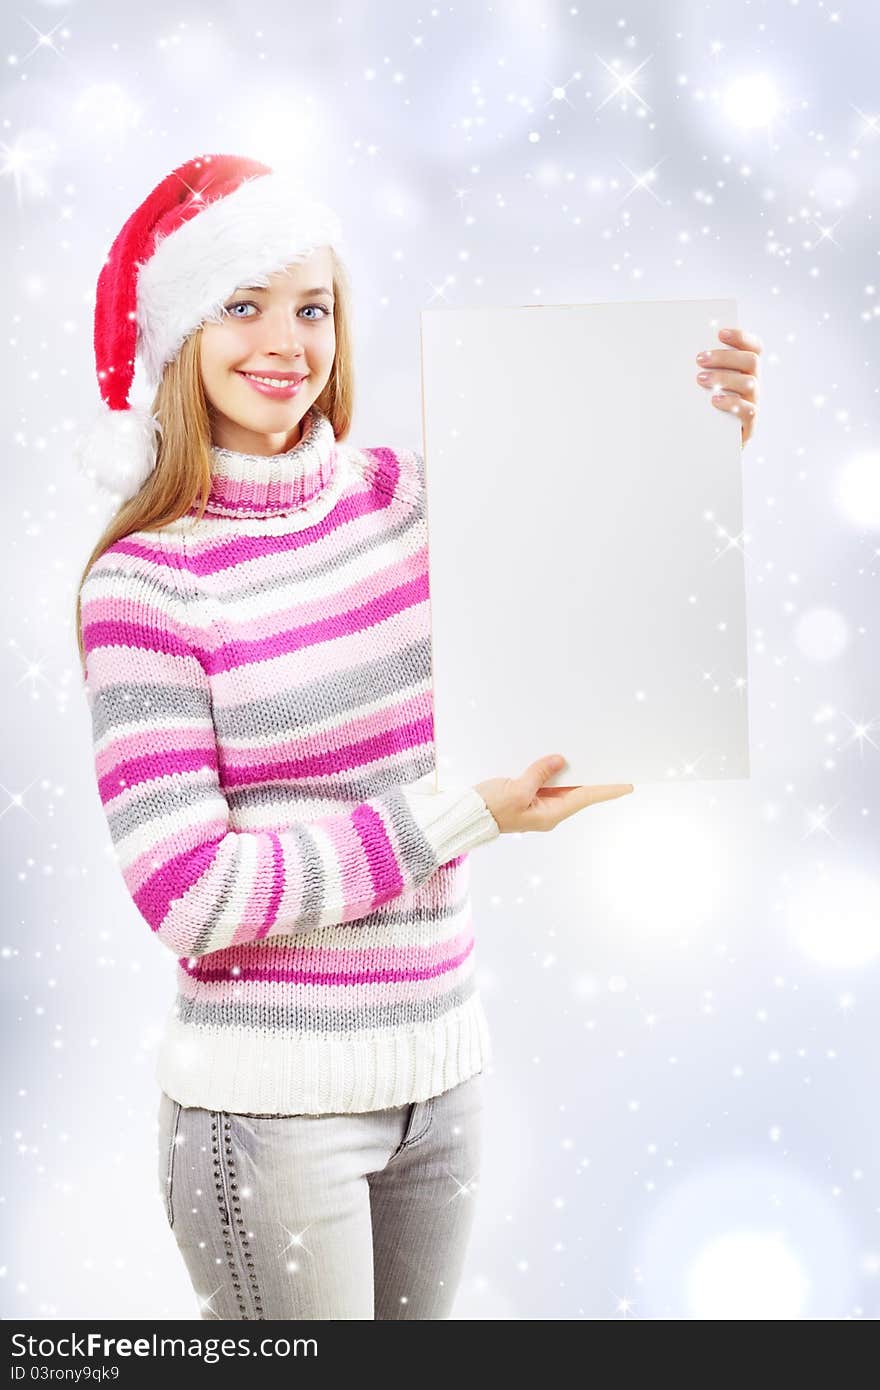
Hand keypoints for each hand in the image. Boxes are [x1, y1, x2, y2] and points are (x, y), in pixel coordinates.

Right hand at [475, 755, 633, 833]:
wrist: (467, 816)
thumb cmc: (489, 809)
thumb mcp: (516, 790)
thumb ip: (539, 774)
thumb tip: (560, 760)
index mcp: (549, 814)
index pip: (585, 798)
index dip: (607, 790)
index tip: (627, 785)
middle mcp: (548, 811)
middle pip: (577, 790)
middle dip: (592, 776)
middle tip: (612, 763)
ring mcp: (538, 804)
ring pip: (562, 785)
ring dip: (572, 771)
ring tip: (588, 755)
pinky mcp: (527, 796)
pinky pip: (547, 782)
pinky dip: (553, 770)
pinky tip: (557, 758)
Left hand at [695, 325, 762, 446]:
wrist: (705, 447)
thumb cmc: (701, 410)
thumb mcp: (701, 388)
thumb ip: (702, 369)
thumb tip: (685, 351)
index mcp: (745, 371)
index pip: (754, 347)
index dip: (742, 337)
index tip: (720, 333)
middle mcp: (753, 385)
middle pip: (751, 361)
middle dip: (725, 357)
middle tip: (699, 359)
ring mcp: (753, 405)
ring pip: (750, 383)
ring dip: (724, 377)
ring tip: (700, 379)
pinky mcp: (749, 427)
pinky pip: (749, 411)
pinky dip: (732, 403)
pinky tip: (714, 400)